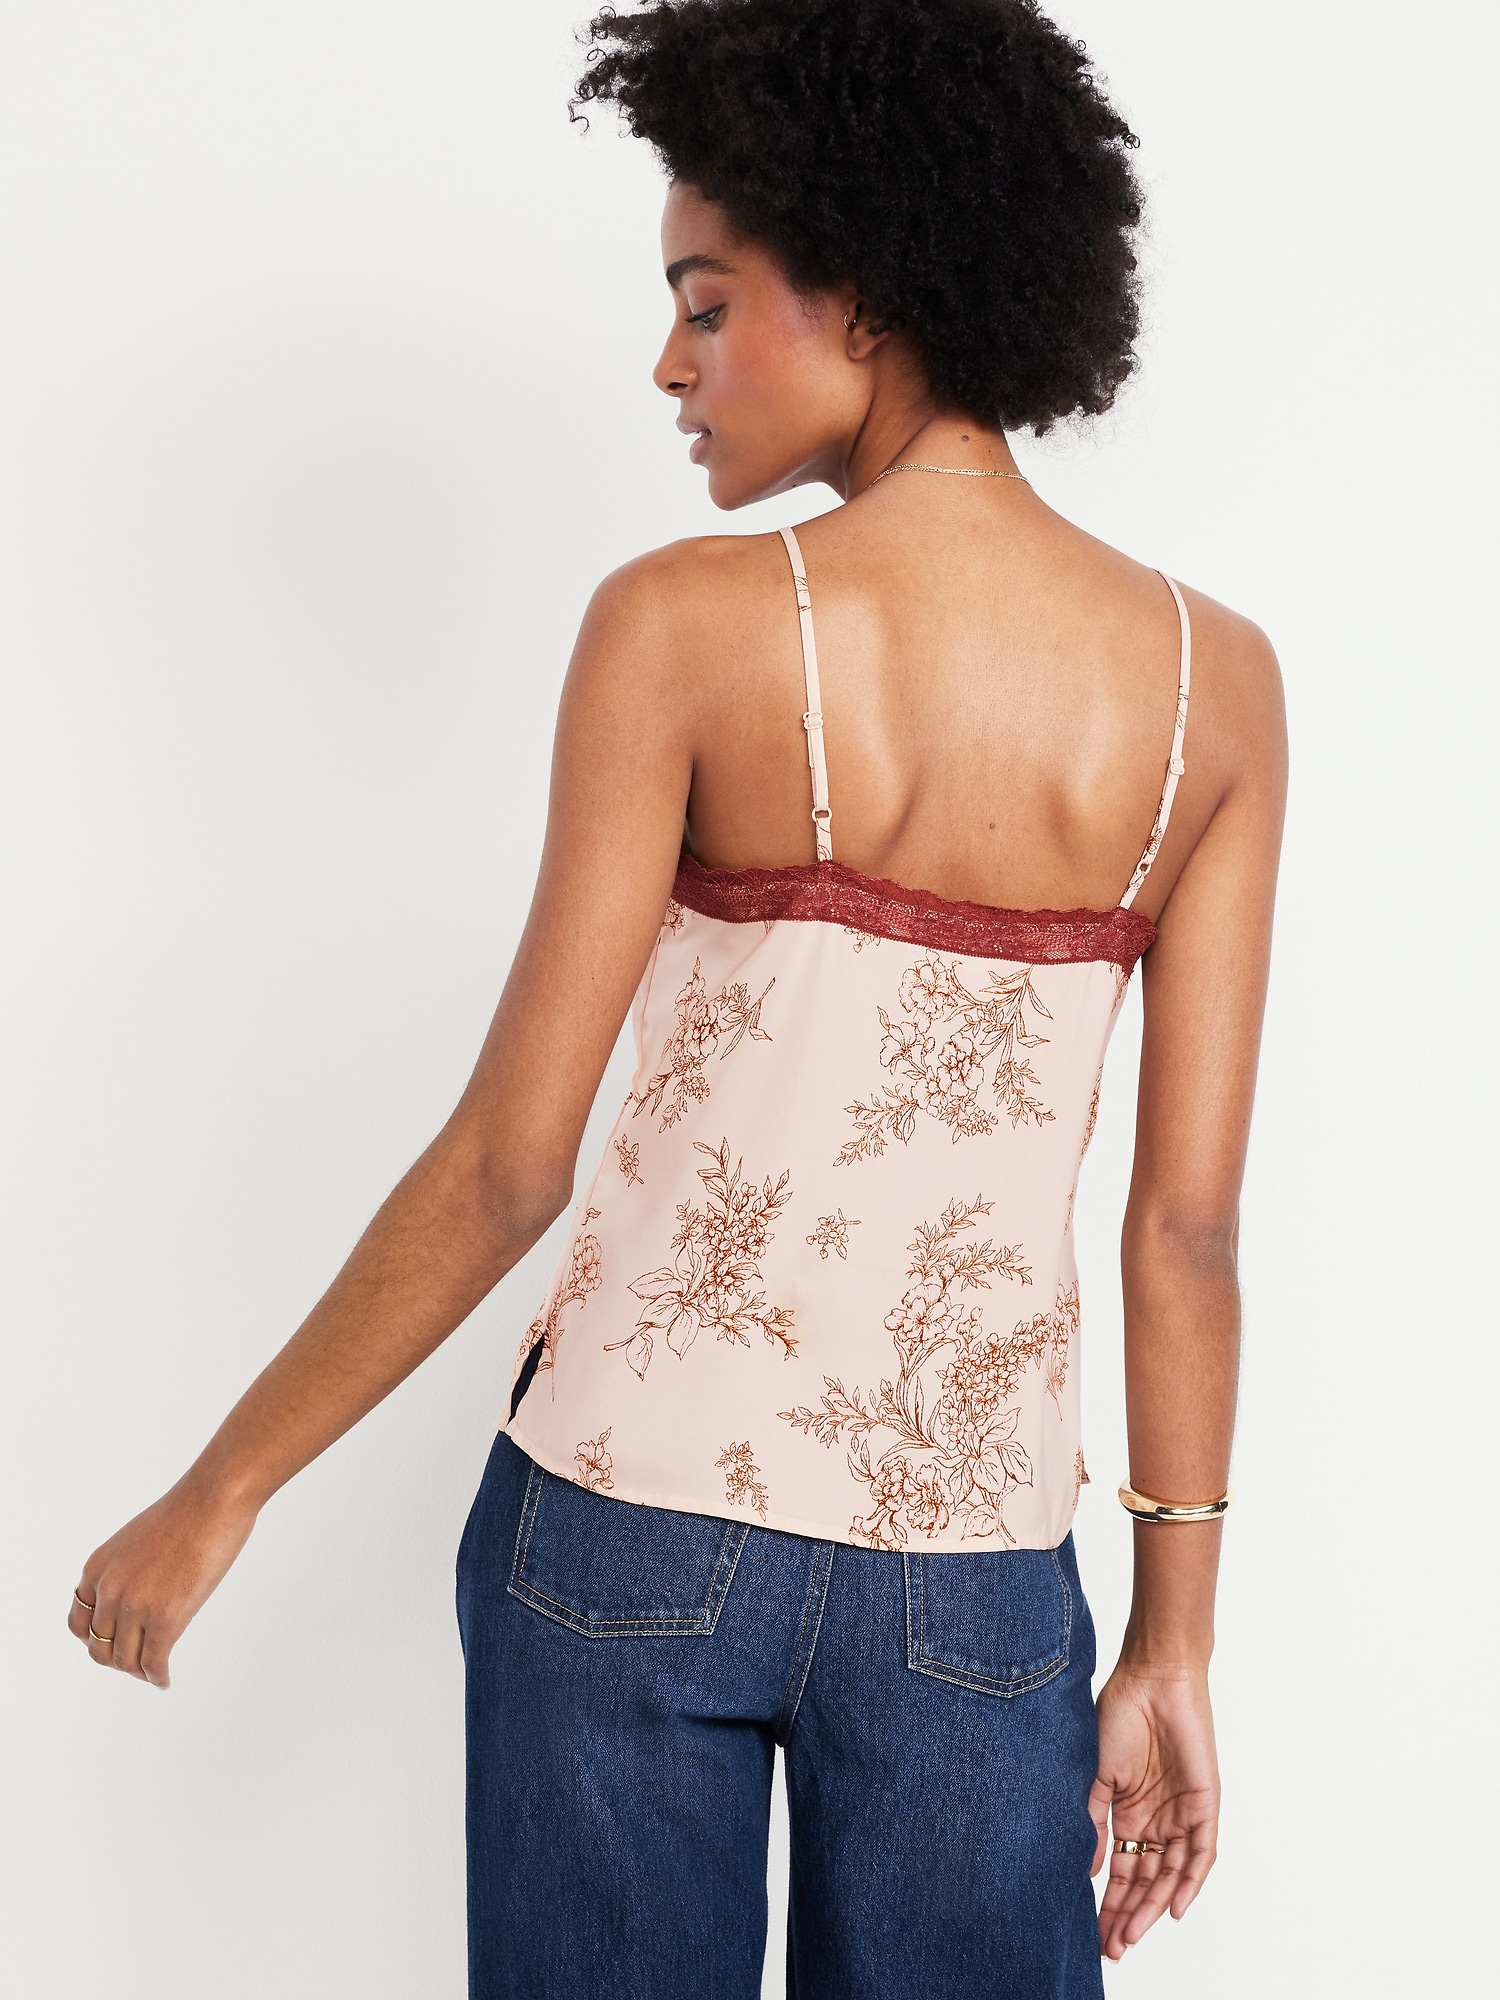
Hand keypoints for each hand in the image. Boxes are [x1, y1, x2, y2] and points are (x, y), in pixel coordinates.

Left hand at [67, 1476, 257, 1687]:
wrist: (214, 1498)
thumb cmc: (187, 1511)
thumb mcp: (135, 1541)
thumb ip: (125, 1572)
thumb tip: (137, 1600)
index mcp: (96, 1569)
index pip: (80, 1624)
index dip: (96, 1641)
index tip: (114, 1646)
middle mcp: (108, 1590)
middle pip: (100, 1648)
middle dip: (119, 1660)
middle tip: (138, 1663)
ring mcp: (135, 1606)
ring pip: (126, 1660)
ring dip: (139, 1672)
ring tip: (153, 1672)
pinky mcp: (166, 1618)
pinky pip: (154, 1662)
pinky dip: (158, 1677)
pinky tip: (165, 1679)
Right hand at [1089, 1661, 1219, 1959]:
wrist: (1152, 1678)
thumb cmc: (1119, 1713)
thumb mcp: (1097, 1774)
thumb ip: (1093, 1821)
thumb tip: (1087, 1870)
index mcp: (1130, 1811)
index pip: (1123, 1869)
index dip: (1110, 1901)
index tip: (1095, 1931)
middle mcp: (1157, 1818)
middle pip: (1146, 1879)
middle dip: (1129, 1914)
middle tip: (1112, 1945)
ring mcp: (1182, 1812)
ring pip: (1172, 1873)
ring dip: (1153, 1906)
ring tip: (1132, 1934)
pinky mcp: (1205, 1803)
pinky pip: (1202, 1852)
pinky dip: (1191, 1881)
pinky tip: (1175, 1908)